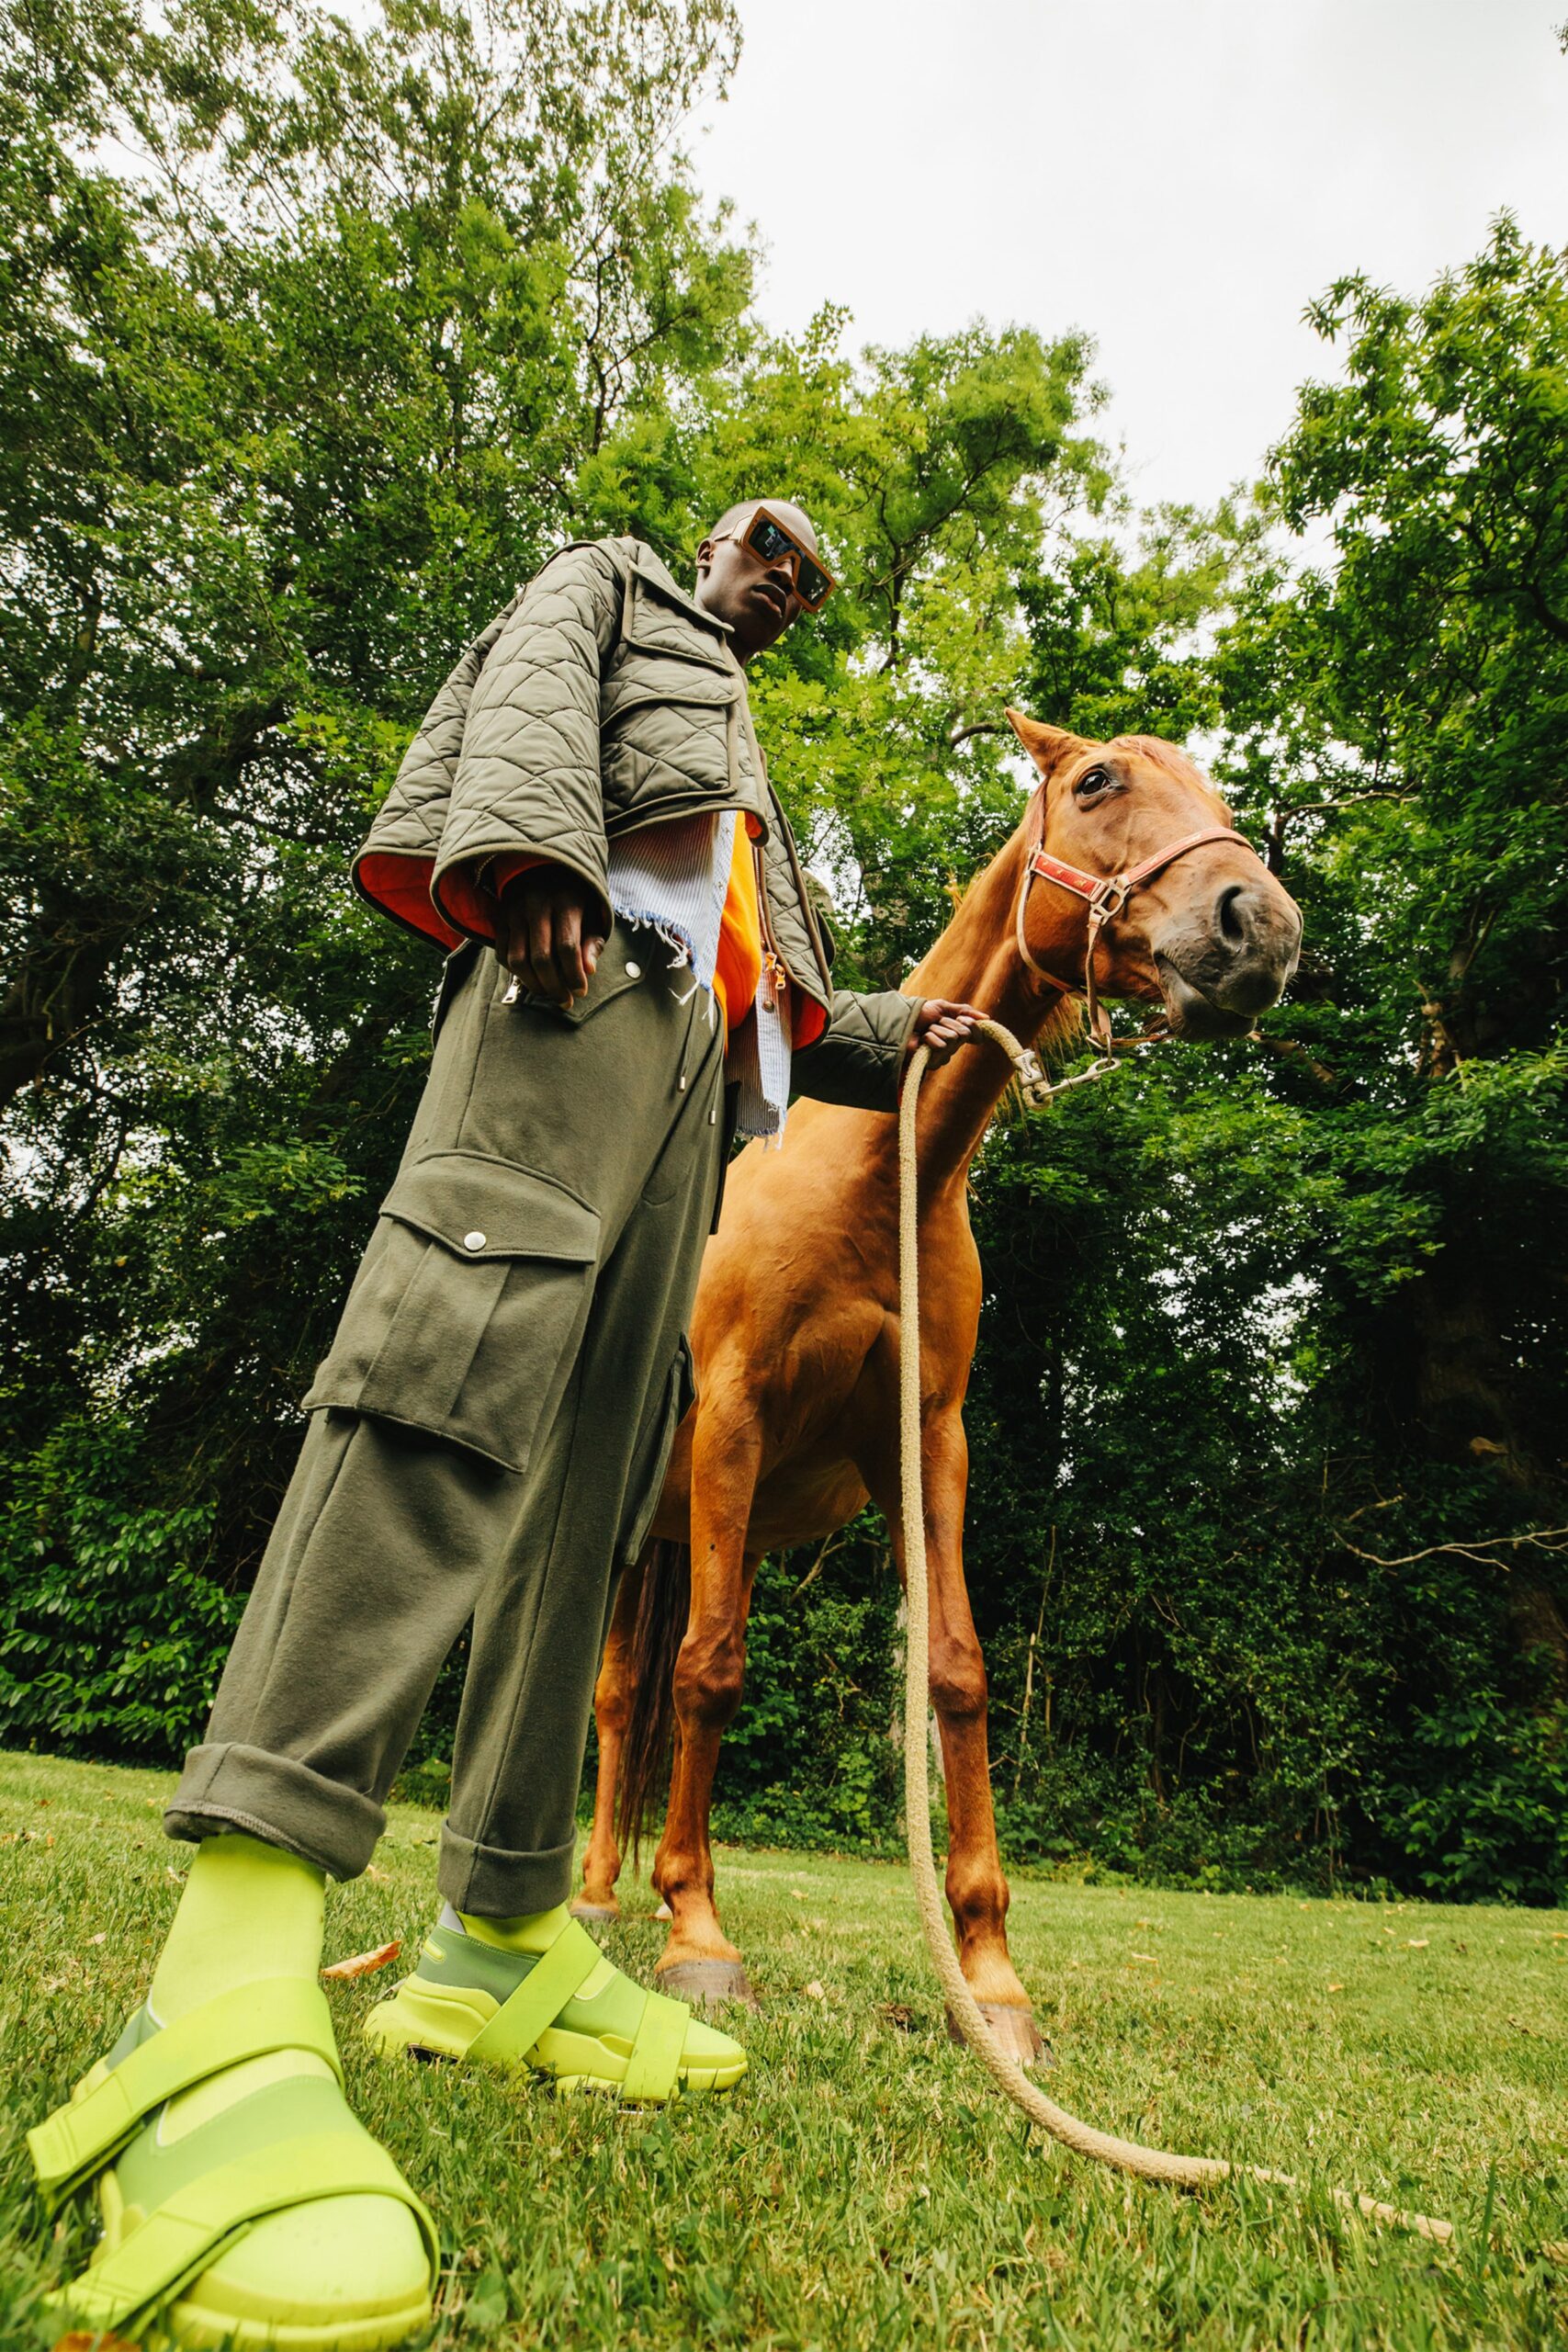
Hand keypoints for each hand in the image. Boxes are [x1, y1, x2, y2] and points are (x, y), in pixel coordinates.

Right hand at [491, 862, 606, 1006]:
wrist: (542, 866)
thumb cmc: (574, 896)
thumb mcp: (592, 912)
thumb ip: (593, 941)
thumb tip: (589, 970)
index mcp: (565, 901)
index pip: (567, 947)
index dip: (574, 974)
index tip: (581, 991)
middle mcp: (536, 905)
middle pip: (541, 958)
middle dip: (554, 986)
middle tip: (565, 1000)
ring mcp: (514, 911)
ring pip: (518, 960)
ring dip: (534, 984)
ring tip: (548, 993)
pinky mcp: (500, 918)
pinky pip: (503, 954)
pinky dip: (516, 972)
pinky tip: (531, 978)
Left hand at [907, 998, 987, 1065]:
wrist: (900, 1021)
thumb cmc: (919, 1015)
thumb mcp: (943, 1008)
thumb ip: (965, 1012)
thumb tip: (987, 1018)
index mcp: (957, 1034)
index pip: (977, 1035)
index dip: (971, 1024)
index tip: (960, 1018)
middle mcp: (953, 1047)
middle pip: (964, 1033)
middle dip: (947, 1023)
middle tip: (934, 1023)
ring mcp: (944, 1055)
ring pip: (952, 1038)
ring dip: (936, 1029)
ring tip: (925, 1031)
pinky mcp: (934, 1061)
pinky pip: (942, 1046)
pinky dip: (930, 1037)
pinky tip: (921, 1040)